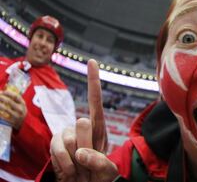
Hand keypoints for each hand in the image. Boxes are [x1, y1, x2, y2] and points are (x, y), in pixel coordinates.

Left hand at [0, 90, 26, 129]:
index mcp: (23, 104)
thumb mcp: (20, 103)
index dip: (8, 93)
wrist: (24, 122)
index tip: (2, 92)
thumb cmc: (20, 110)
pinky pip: (2, 116)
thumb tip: (4, 89)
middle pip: (9, 101)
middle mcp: (20, 109)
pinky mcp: (11, 121)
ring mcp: (16, 116)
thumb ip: (14, 97)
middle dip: (1, 97)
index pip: (16, 96)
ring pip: (4, 108)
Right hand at [50, 59, 117, 181]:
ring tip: (80, 168)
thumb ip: (99, 162)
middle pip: (83, 124)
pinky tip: (70, 170)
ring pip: (68, 139)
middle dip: (87, 145)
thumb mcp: (107, 172)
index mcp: (99, 129)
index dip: (93, 81)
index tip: (92, 61)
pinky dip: (65, 164)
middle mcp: (83, 128)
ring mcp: (67, 135)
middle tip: (89, 162)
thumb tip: (81, 153)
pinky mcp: (55, 144)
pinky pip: (57, 151)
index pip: (96, 102)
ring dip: (75, 159)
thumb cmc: (99, 176)